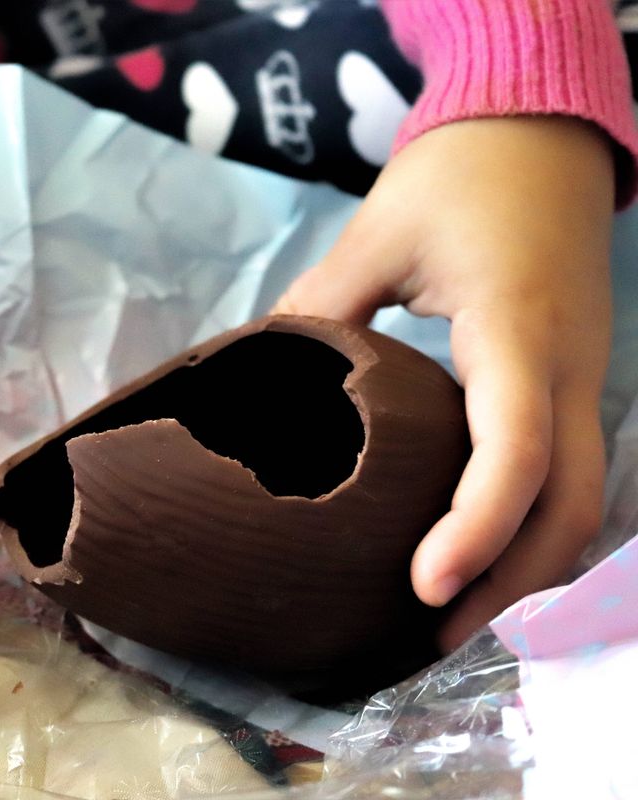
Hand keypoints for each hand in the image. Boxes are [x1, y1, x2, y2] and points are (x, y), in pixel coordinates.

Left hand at [273, 116, 615, 649]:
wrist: (542, 135)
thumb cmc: (458, 177)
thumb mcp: (377, 235)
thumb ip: (320, 308)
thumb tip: (255, 376)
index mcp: (516, 333)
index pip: (514, 451)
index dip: (476, 528)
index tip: (423, 586)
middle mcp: (567, 371)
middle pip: (568, 506)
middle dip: (511, 584)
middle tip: (431, 637)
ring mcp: (582, 381)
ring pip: (579, 502)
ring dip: (527, 570)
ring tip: (452, 618)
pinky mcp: (571, 384)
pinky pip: (569, 475)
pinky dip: (532, 529)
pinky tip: (481, 558)